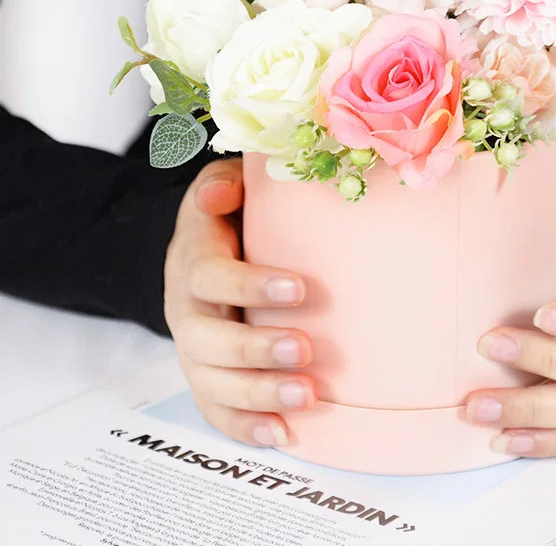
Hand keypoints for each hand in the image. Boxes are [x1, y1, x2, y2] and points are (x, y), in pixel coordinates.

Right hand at [164, 159, 315, 446]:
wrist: (202, 256)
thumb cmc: (227, 219)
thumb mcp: (221, 189)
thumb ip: (222, 185)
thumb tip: (223, 193)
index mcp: (193, 261)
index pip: (211, 276)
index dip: (250, 286)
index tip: (300, 289)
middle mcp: (186, 310)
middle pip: (207, 339)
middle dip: (254, 348)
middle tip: (304, 349)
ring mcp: (193, 349)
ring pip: (211, 382)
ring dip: (257, 394)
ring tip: (307, 397)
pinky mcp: (206, 377)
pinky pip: (215, 410)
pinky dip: (245, 426)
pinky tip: (283, 433)